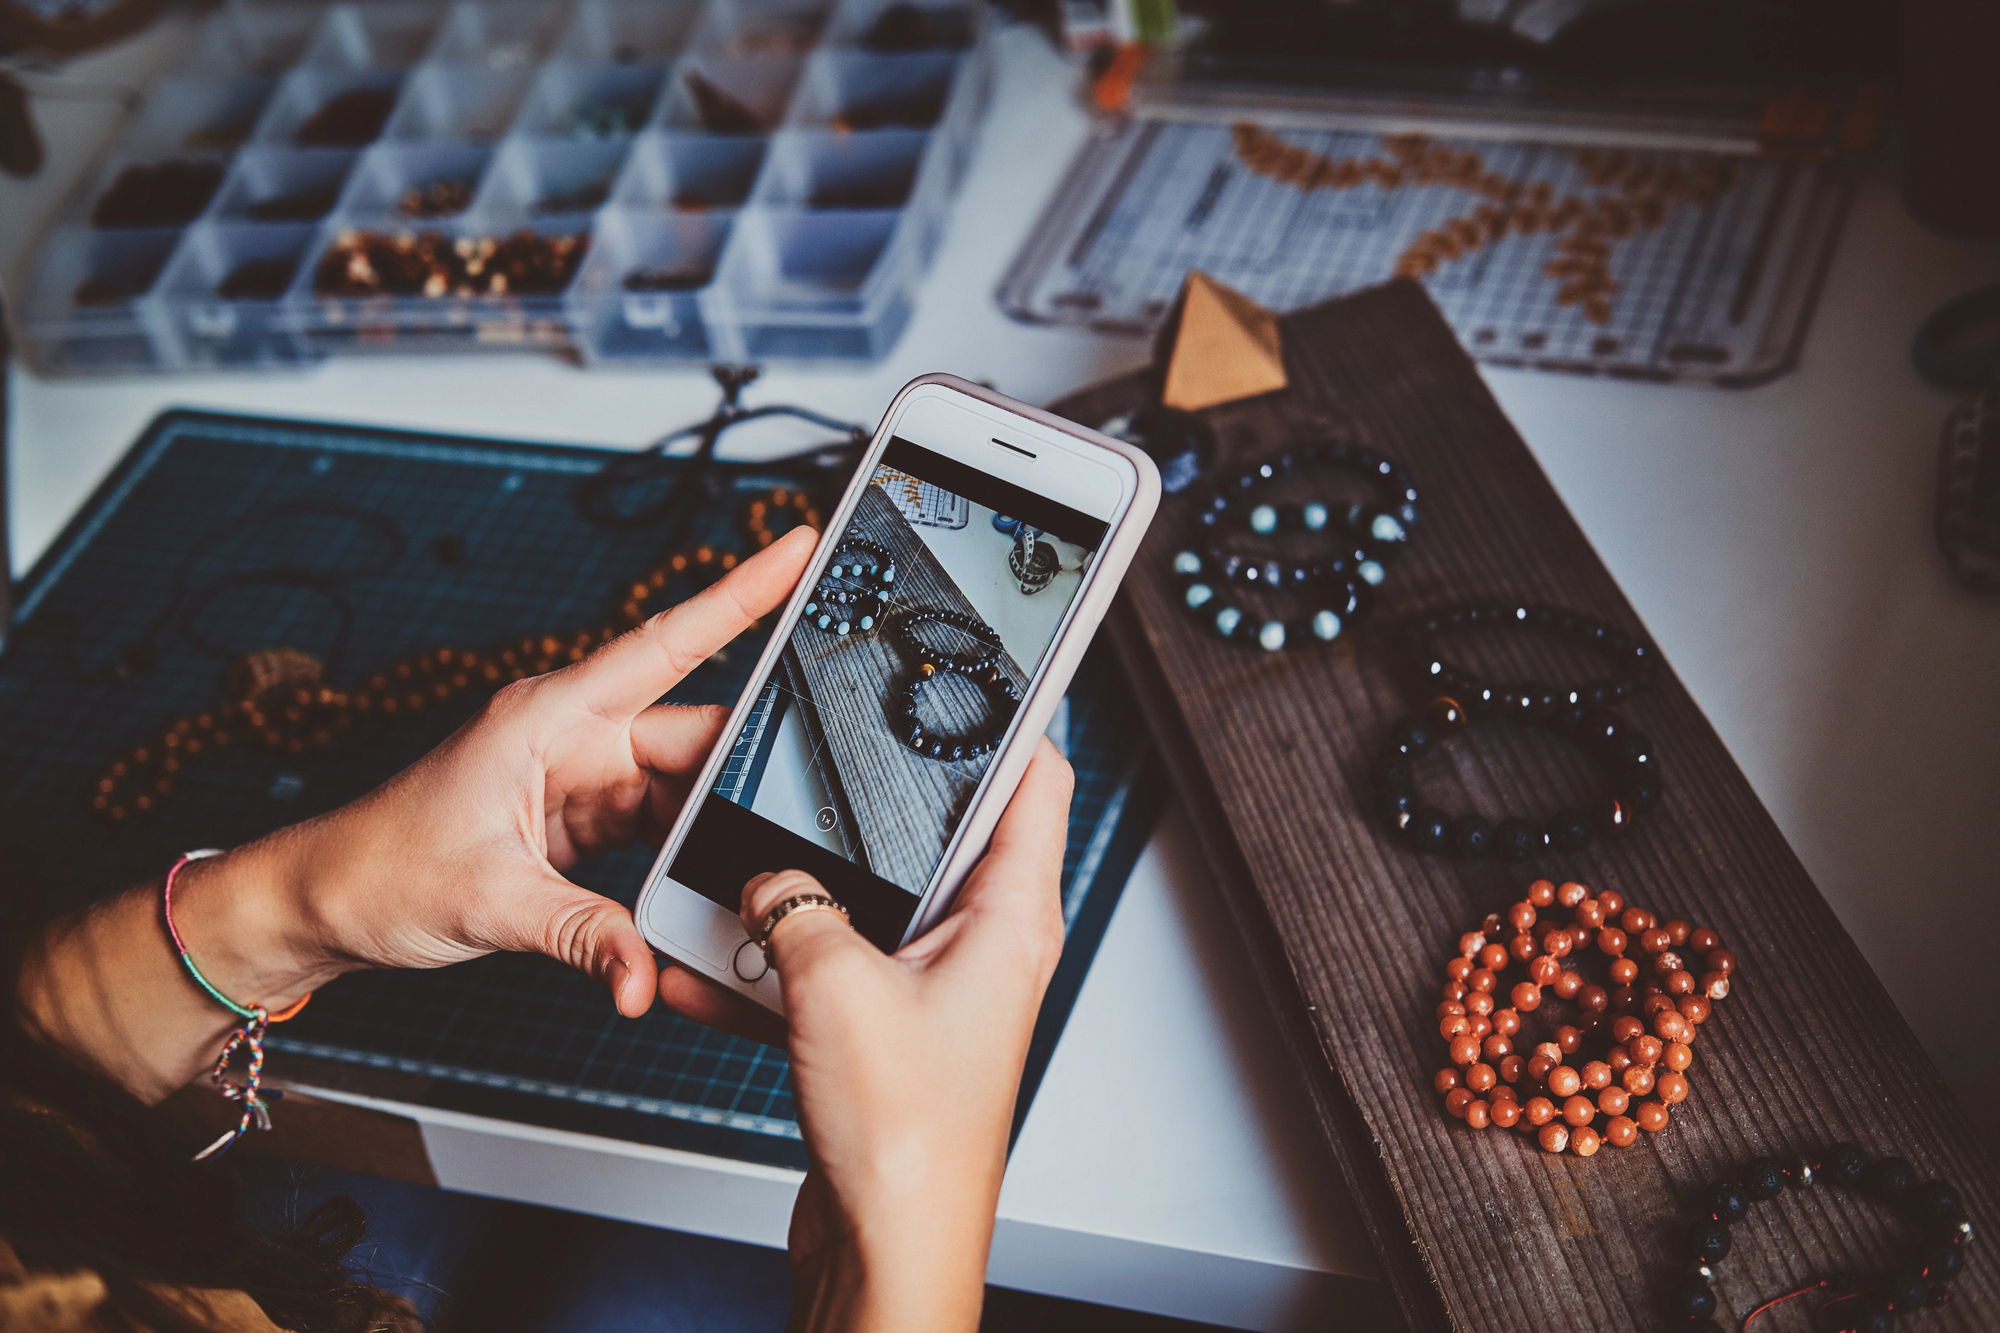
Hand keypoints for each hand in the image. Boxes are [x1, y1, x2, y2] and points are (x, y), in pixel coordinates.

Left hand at [254, 523, 819, 1014]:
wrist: (326, 904)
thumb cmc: (378, 870)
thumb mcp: (490, 905)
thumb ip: (584, 937)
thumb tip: (644, 976)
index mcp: (549, 715)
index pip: (668, 641)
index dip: (741, 592)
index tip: (798, 547)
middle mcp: (573, 733)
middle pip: (693, 731)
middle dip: (744, 766)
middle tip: (792, 806)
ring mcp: (581, 773)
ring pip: (684, 782)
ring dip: (711, 822)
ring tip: (738, 861)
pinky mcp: (582, 815)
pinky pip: (659, 819)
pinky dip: (683, 849)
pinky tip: (699, 875)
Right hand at [672, 741, 1073, 1332]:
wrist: (888, 1248)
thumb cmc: (909, 1139)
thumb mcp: (835, 985)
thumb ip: (795, 902)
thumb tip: (765, 875)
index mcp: (1009, 915)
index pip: (1035, 779)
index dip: (1012, 716)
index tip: (980, 670)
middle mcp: (984, 945)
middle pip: (938, 835)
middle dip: (869, 803)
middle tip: (823, 760)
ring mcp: (935, 988)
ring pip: (867, 901)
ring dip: (803, 889)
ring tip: (742, 870)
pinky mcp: (888, 1031)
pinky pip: (827, 969)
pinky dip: (774, 962)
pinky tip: (711, 962)